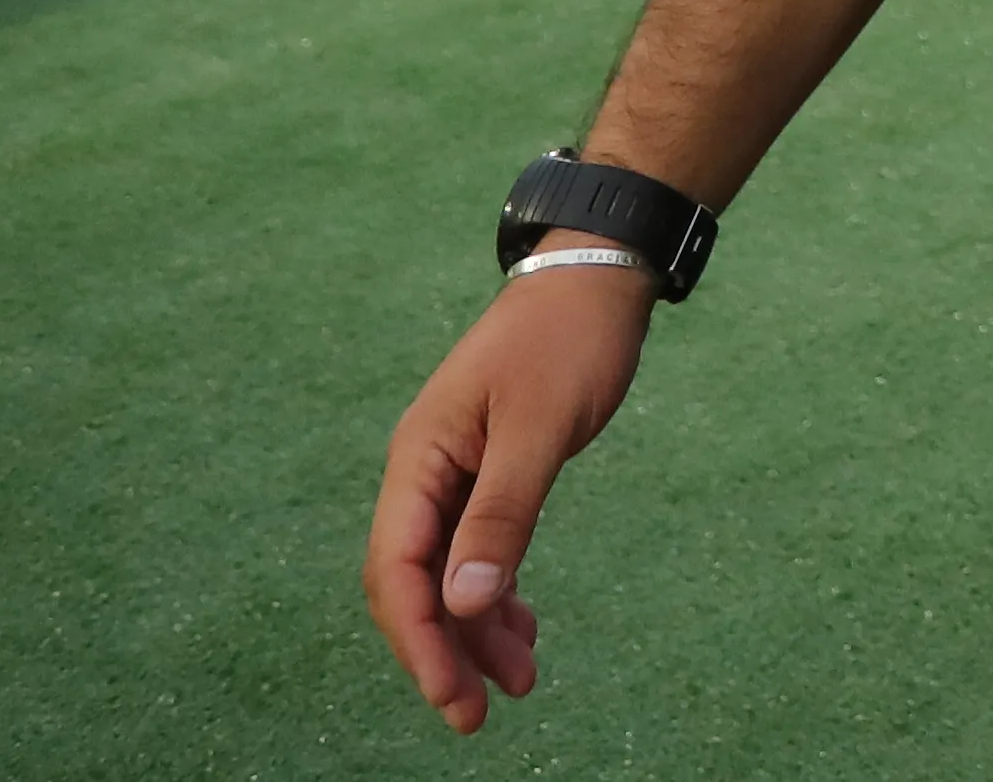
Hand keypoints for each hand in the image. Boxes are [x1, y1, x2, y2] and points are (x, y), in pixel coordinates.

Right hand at [365, 258, 659, 731]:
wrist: (595, 278)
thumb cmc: (566, 342)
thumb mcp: (539, 430)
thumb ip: (501, 514)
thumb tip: (461, 603)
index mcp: (420, 456)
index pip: (398, 567)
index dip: (417, 639)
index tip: (451, 697)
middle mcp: (426, 471)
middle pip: (413, 581)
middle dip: (440, 650)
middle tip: (476, 715)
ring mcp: (455, 473)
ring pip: (448, 574)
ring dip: (474, 630)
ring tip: (519, 681)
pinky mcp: (488, 473)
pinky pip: (476, 551)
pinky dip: (495, 594)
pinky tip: (523, 628)